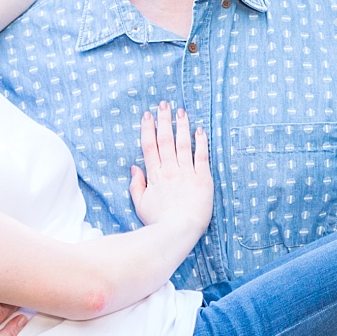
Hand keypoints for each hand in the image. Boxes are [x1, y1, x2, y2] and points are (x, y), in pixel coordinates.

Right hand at [129, 101, 212, 237]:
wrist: (179, 231)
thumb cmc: (159, 222)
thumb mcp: (140, 205)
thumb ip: (136, 185)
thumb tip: (134, 168)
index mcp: (155, 176)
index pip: (149, 147)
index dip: (148, 129)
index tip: (148, 115)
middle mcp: (170, 170)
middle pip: (165, 140)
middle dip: (164, 120)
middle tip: (164, 104)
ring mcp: (187, 173)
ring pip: (183, 143)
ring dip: (181, 126)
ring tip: (181, 111)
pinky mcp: (203, 179)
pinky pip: (202, 156)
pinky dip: (201, 142)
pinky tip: (200, 130)